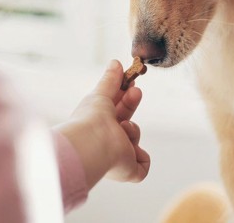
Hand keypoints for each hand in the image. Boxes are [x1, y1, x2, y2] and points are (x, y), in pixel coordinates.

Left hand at [55, 60, 149, 188]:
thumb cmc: (90, 118)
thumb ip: (110, 80)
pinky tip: (127, 147)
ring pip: (134, 140)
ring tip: (123, 127)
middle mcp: (105, 142)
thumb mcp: (100, 93)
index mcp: (96, 126)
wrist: (91, 142)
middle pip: (126, 122)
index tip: (131, 83)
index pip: (114, 110)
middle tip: (135, 91)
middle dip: (131, 104)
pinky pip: (143, 166)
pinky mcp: (128, 171)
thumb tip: (116, 62)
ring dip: (132, 130)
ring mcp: (116, 158)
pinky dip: (139, 156)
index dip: (124, 97)